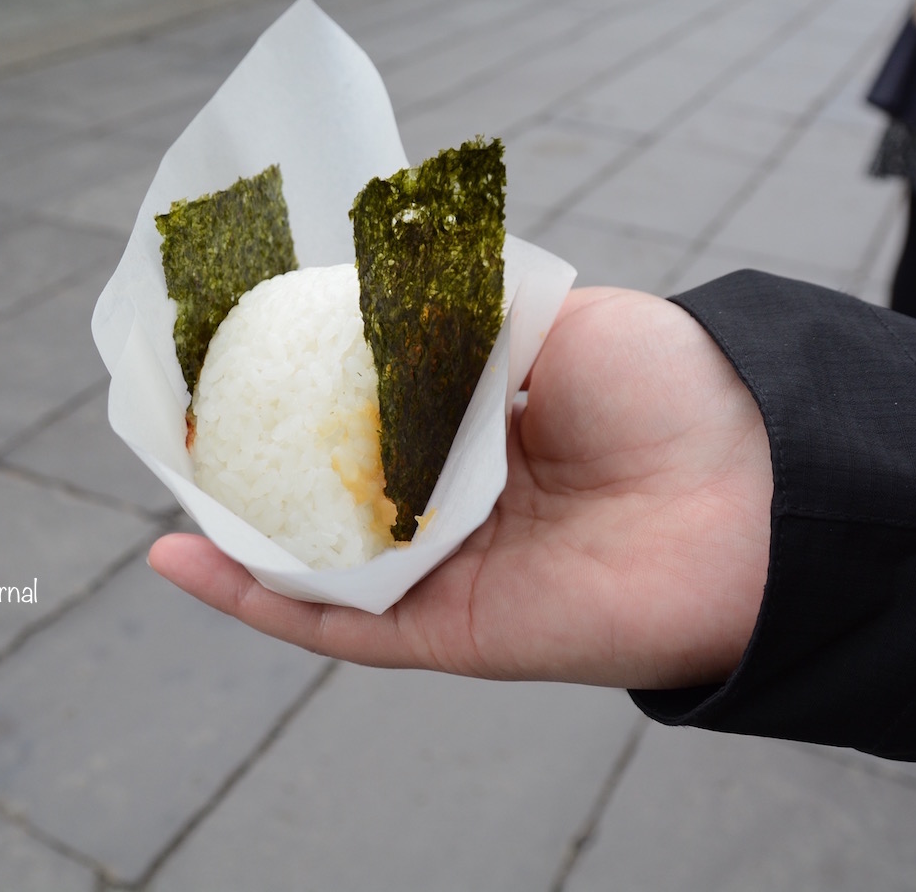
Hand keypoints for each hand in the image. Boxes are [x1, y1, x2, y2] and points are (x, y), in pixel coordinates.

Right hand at [148, 287, 772, 689]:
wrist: (759, 487)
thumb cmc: (673, 387)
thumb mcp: (554, 315)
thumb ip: (464, 313)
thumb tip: (381, 283)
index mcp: (489, 426)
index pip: (369, 411)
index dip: (299, 386)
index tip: (231, 350)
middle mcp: (463, 502)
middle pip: (332, 490)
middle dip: (252, 461)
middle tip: (174, 419)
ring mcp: (453, 569)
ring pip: (316, 558)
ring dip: (230, 527)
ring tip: (156, 478)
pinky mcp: (451, 632)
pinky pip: (337, 624)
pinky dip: (256, 598)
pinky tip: (180, 556)